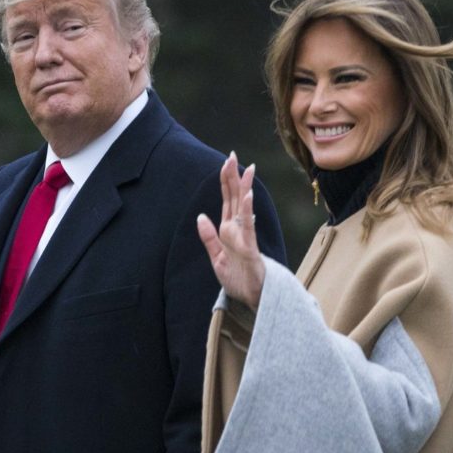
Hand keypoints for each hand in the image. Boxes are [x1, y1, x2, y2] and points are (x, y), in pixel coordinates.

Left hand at [197, 152, 265, 308]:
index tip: (226, 161)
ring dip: (244, 188)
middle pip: (236, 197)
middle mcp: (238, 229)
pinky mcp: (250, 248)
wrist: (251, 297)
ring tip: (245, 169)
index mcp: (229, 230)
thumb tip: (200, 216)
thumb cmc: (237, 278)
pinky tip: (248, 197)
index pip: (227, 199)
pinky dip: (248, 211)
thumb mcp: (216, 258)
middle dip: (234, 176)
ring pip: (244, 207)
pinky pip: (248, 227)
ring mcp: (245, 237)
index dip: (225, 180)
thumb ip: (208, 238)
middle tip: (232, 155)